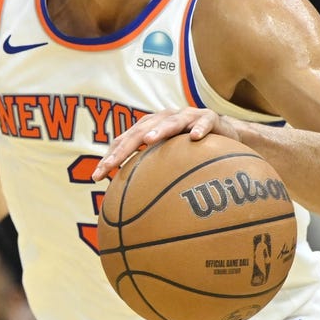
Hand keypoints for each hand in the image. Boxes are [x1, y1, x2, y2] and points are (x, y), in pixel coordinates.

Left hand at [91, 108, 240, 180]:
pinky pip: (204, 123)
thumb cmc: (189, 147)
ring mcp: (186, 116)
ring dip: (160, 130)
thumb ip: (149, 172)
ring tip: (148, 141)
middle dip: (123, 148)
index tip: (96, 177)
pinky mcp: (209, 118)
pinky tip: (194, 137)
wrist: (223, 131)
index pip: (124, 141)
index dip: (110, 157)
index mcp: (150, 127)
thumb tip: (127, 203)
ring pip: (171, 122)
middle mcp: (164, 119)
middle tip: (110, 165)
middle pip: (140, 132)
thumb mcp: (167, 158)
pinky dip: (199, 128)